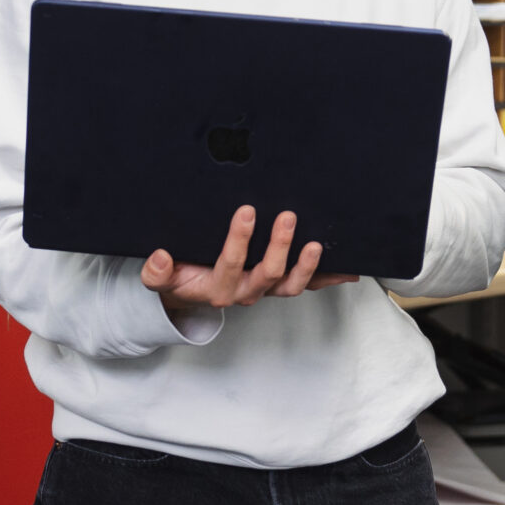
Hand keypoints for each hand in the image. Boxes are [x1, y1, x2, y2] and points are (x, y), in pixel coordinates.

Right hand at [141, 206, 354, 317]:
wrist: (191, 290)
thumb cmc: (179, 276)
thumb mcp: (161, 276)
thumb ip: (156, 271)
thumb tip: (160, 258)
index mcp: (217, 288)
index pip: (230, 264)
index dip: (239, 241)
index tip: (246, 212)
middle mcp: (244, 292)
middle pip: (268, 275)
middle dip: (278, 246)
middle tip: (286, 217)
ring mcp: (265, 289)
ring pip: (290, 285)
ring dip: (306, 266)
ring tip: (316, 244)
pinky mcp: (280, 285)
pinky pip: (306, 284)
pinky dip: (327, 278)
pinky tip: (348, 269)